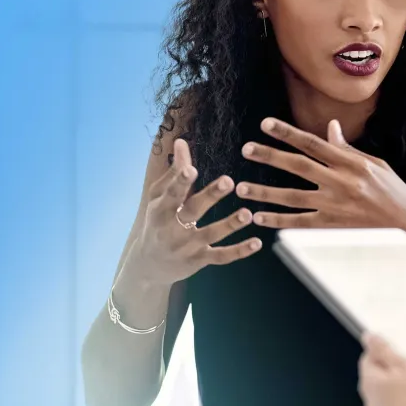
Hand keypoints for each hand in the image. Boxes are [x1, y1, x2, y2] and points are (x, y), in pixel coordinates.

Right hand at [125, 138, 261, 288]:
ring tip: (247, 214)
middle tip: (229, 181)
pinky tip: (257, 242)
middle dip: (210, 196)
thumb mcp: (160, 197)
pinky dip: (239, 251)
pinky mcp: (199, 260)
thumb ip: (174, 172)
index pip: (171, 193)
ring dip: (230, 224)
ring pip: (210, 234)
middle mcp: (172, 228)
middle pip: (192, 211)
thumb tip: (181, 141)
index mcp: (161, 209)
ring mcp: (187, 246)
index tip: (193, 169)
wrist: (148, 264)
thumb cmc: (157, 221)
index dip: (181, 182)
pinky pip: (221, 256)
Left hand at [237, 118, 405, 234]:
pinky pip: (300, 224)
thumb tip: (330, 127)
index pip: (312, 143)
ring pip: (292, 197)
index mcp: (351, 163)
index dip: (287, 133)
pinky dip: (278, 221)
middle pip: (297, 166)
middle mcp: (340, 182)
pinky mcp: (333, 228)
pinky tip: (260, 218)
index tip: (265, 124)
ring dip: (264, 192)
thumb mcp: (376, 165)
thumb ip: (348, 149)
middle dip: (269, 156)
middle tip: (246, 149)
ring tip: (241, 189)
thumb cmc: (395, 194)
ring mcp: (335, 206)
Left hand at [358, 334, 405, 405]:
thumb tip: (368, 336)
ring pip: (386, 401)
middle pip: (377, 381)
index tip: (402, 356)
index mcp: (370, 383)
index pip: (368, 360)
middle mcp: (369, 403)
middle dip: (393, 376)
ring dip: (399, 395)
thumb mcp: (404, 365)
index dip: (384, 354)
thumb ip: (384, 350)